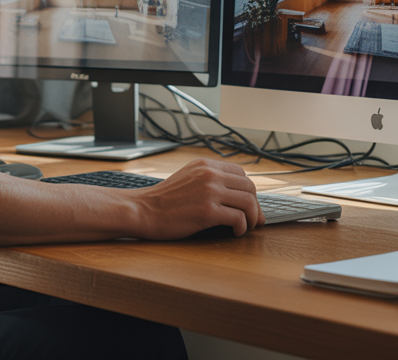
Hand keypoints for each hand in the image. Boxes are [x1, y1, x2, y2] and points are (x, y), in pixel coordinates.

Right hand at [132, 159, 264, 239]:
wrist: (142, 210)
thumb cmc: (163, 200)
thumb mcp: (187, 178)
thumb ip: (207, 179)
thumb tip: (234, 193)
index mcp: (205, 165)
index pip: (241, 173)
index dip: (249, 191)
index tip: (249, 205)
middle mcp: (209, 174)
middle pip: (249, 187)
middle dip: (255, 206)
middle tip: (254, 220)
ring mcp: (209, 192)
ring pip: (248, 202)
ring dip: (252, 217)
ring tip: (247, 227)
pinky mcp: (207, 212)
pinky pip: (238, 218)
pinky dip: (242, 227)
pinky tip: (235, 232)